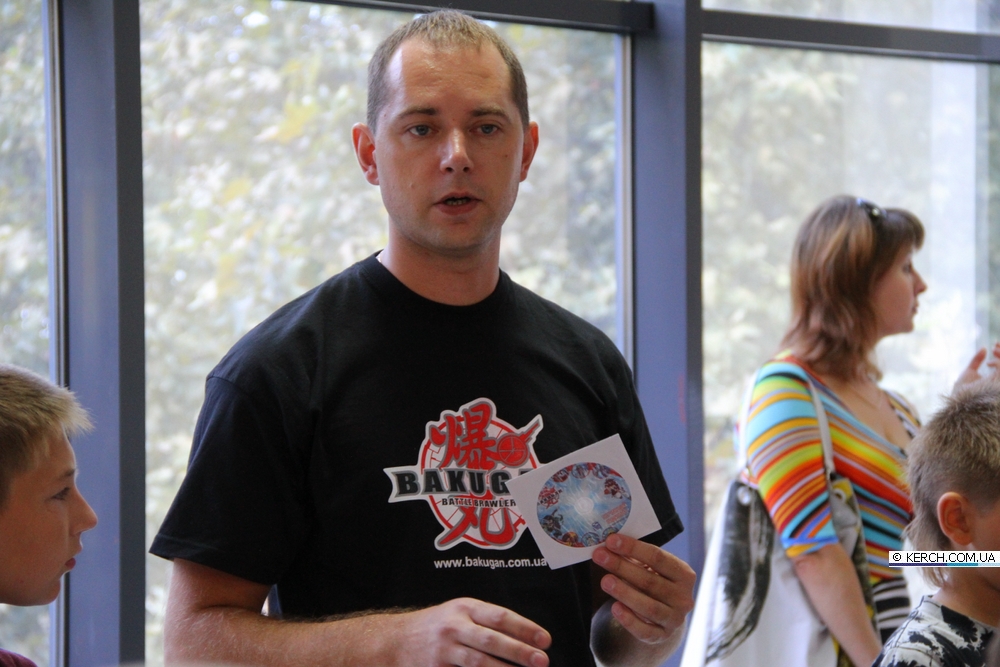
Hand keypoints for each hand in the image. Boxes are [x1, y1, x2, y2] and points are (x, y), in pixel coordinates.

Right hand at [398, 597, 550, 666]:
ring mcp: (443, 651)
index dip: (524, 628)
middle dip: (519, 651)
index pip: (499, 616)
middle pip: (491, 639)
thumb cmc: (436, 627)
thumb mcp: (458, 613)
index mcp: (464, 608)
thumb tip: (525, 638)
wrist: (394, 641)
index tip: (545, 640)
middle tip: (542, 661)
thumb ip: (486, 621)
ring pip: (478, 663)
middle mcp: (454, 627)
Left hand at [591, 534, 695, 645]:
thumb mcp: (650, 568)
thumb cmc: (653, 582)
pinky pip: (645, 631)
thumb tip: (609, 543)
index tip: (611, 540)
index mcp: (684, 574)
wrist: (663, 614)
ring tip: (605, 581)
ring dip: (625, 593)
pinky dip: (630, 620)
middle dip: (622, 567)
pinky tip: (615, 608)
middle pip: (650, 581)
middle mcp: (683, 598)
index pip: (658, 557)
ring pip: (649, 607)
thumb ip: (634, 556)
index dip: (633, 548)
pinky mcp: (662, 636)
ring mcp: (674, 619)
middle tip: (599, 556)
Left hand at [954, 343, 999, 390]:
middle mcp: (999, 382)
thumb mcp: (970, 372)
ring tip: (994, 350)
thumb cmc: (962, 391)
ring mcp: (999, 384)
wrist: (958, 402)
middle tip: (995, 346)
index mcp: (995, 379)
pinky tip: (989, 364)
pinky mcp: (998, 385)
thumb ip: (977, 360)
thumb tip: (984, 348)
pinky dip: (999, 364)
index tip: (995, 344)